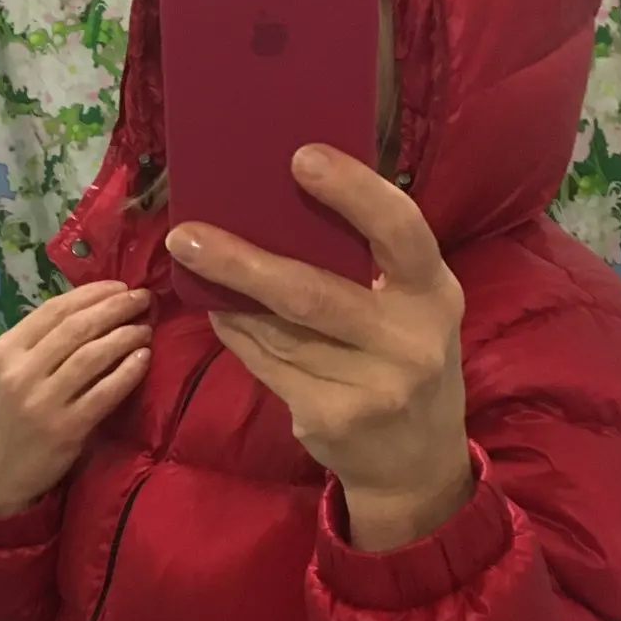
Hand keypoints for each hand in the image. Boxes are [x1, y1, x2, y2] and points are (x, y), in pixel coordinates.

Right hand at [0, 282, 151, 518]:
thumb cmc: (1, 421)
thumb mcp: (0, 376)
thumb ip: (33, 346)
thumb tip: (87, 312)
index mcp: (2, 353)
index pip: (53, 310)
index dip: (91, 294)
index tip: (119, 286)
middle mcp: (19, 373)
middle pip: (76, 327)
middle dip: (115, 307)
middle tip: (142, 299)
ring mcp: (42, 402)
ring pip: (92, 355)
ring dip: (125, 336)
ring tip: (144, 328)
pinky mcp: (65, 430)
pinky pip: (105, 392)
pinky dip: (128, 371)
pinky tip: (143, 358)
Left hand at [166, 147, 471, 551]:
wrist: (418, 463)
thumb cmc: (406, 358)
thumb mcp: (413, 308)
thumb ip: (369, 265)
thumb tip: (279, 204)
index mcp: (435, 294)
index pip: (400, 230)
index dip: (353, 191)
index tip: (300, 157)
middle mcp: (410, 342)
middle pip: (313, 294)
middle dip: (242, 262)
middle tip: (186, 233)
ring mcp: (371, 387)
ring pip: (278, 331)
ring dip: (229, 296)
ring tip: (194, 260)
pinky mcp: (331, 419)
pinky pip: (267, 365)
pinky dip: (237, 334)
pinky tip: (220, 311)